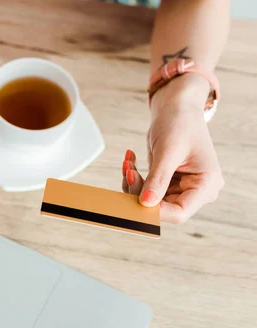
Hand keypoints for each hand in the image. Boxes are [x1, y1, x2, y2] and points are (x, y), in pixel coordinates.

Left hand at [122, 74, 223, 223]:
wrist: (177, 108)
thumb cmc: (180, 122)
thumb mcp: (168, 150)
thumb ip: (158, 179)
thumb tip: (146, 203)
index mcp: (207, 184)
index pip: (179, 212)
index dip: (155, 211)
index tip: (134, 199)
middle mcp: (196, 190)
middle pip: (162, 207)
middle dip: (139, 192)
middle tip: (127, 171)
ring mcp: (182, 187)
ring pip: (150, 200)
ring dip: (133, 184)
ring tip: (127, 163)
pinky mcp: (167, 182)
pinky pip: (146, 189)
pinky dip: (134, 177)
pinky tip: (130, 160)